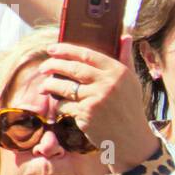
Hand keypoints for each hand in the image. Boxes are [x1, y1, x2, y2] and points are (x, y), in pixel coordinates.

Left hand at [37, 41, 158, 173]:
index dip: (66, 49)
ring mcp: (96, 99)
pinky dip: (59, 105)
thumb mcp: (131, 81)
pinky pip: (65, 105)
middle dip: (53, 65)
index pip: (87, 54)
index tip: (52, 48)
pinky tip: (59, 105)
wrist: (132, 138)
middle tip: (43, 66)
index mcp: (118, 71)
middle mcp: (107, 83)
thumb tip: (125, 36)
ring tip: (44, 86)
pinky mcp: (86, 114)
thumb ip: (126, 58)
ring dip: (50, 85)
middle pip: (72, 68)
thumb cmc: (130, 108)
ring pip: (64, 87)